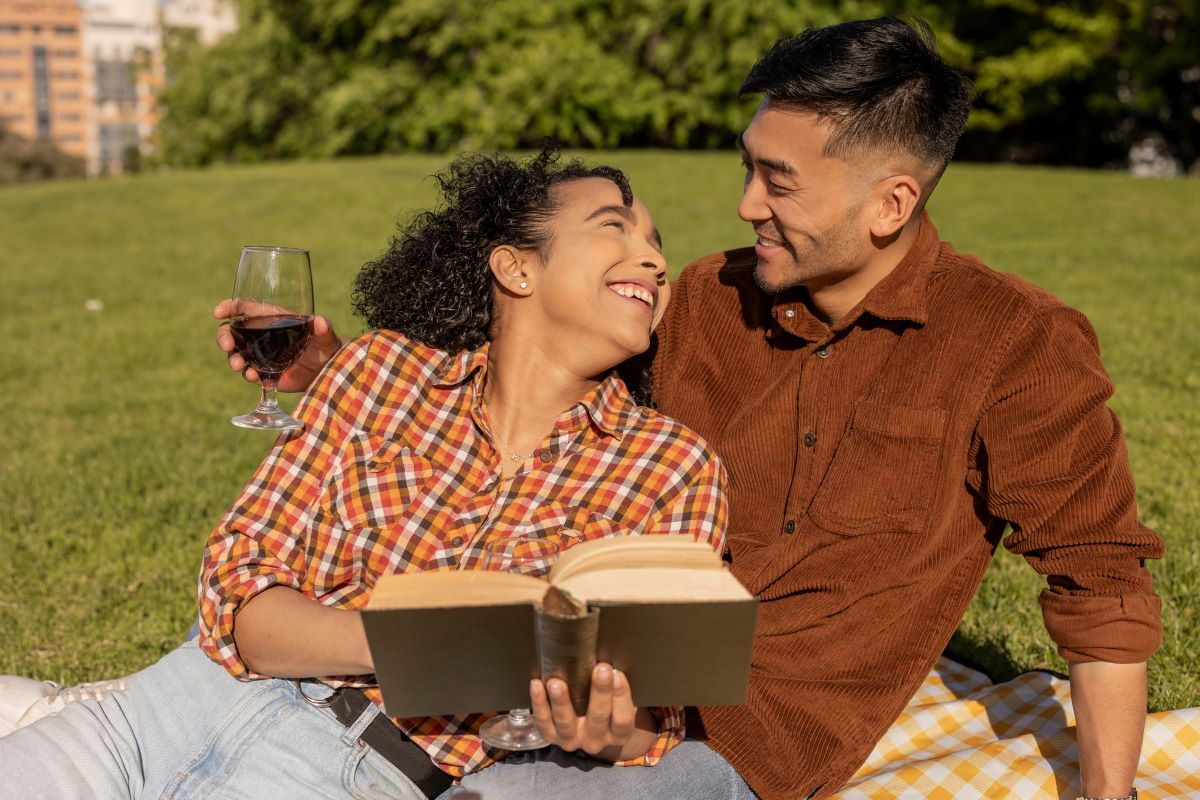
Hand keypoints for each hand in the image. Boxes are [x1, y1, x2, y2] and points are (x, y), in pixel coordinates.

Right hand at [214, 299, 341, 392]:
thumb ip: (323, 328)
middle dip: (224, 337)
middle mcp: (261, 336)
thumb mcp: (326, 336)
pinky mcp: (264, 373)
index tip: (218, 312)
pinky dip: (248, 374)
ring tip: (238, 365)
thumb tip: (320, 322)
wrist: (328, 371)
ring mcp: (260, 355)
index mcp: (271, 319)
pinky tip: (253, 376)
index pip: (245, 308)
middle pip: (232, 332)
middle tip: (227, 345)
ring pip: (236, 354)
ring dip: (233, 358)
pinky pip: (249, 373)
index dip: (229, 307)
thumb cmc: (325, 346)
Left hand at [529, 663, 656, 761]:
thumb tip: (613, 660)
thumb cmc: (607, 703)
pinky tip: (536, 685)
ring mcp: (572, 739)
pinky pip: (543, 722)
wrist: (589, 723)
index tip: (617, 674)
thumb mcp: (618, 698)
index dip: (621, 697)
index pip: (622, 719)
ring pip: (566, 723)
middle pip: (598, 718)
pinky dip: (539, 703)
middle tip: (601, 669)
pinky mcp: (551, 735)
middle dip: (600, 692)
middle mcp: (595, 739)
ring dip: (561, 702)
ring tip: (557, 683)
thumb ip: (618, 684)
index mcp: (618, 733)